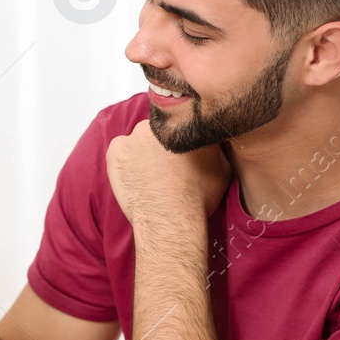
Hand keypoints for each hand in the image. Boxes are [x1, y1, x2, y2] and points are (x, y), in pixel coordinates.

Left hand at [106, 121, 230, 226]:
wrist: (171, 217)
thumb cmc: (199, 197)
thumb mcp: (223, 168)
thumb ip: (214, 147)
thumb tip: (211, 140)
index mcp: (189, 123)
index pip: (181, 122)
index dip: (178, 139)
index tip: (177, 156)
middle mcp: (163, 123)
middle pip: (158, 130)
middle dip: (159, 145)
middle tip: (162, 168)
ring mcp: (137, 133)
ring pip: (138, 140)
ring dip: (142, 153)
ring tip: (148, 177)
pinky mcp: (117, 147)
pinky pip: (119, 151)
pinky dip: (123, 162)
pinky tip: (134, 179)